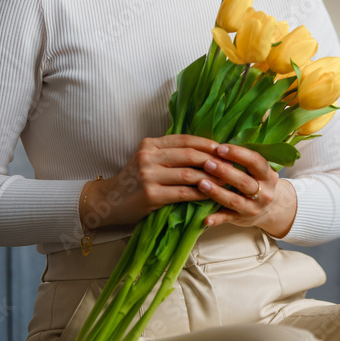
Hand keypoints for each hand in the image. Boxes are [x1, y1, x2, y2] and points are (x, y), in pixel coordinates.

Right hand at [80, 134, 220, 228]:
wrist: (107, 201)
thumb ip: (170, 153)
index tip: (225, 149)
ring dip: (211, 178)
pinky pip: (183, 193)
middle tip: (231, 165)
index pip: (185, 139)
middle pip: (190, 155)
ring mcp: (148, 176)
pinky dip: (200, 193)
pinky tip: (211, 195)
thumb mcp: (148, 159)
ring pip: (189, 174)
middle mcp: (148, 156)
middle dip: (214, 160)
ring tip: (227, 180)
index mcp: (150, 144)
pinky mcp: (151, 195)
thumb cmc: (133, 180)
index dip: (208, 144)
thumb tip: (205, 152)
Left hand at [196, 143, 297, 236]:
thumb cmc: (259, 183)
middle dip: (225, 172)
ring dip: (217, 192)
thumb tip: (219, 145)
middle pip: (244, 182)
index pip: (255, 162)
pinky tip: (205, 219)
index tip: (220, 148)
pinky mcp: (242, 219)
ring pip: (234, 200)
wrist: (273, 210)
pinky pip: (227, 220)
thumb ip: (245, 160)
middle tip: (207, 163)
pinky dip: (216, 220)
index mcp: (268, 176)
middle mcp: (264, 193)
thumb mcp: (260, 171)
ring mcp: (253, 208)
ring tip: (201, 183)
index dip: (238, 154)